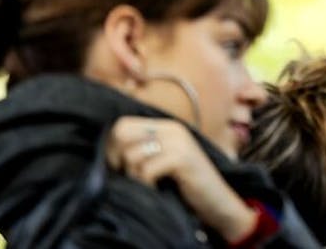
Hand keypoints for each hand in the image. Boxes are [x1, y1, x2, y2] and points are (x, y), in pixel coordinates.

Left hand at [109, 116, 257, 243]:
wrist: (218, 201)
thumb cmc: (186, 185)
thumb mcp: (164, 161)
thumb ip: (144, 150)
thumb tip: (107, 151)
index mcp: (166, 126)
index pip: (123, 124)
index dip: (112, 146)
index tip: (118, 167)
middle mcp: (172, 129)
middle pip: (122, 134)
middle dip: (118, 159)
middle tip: (131, 176)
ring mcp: (178, 142)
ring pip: (132, 155)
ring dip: (134, 176)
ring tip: (148, 184)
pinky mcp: (182, 158)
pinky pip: (146, 170)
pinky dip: (146, 184)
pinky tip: (156, 189)